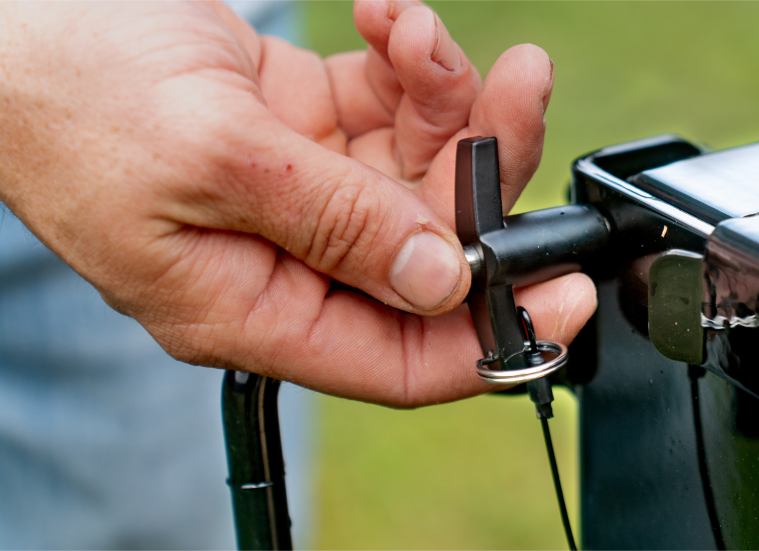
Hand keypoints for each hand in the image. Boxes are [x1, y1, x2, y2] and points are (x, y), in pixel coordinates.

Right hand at [0, 0, 594, 406]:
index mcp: (250, 307)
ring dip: (446, 95)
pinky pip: (389, 106)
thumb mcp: (211, 160)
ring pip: (423, 168)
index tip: (567, 293)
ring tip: (419, 33)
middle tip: (518, 91)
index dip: (493, 334)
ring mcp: (301, 191)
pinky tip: (386, 19)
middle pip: (432, 248)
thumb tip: (442, 281)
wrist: (17, 12)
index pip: (399, 359)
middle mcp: (286, 260)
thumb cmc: (71, 91)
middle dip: (484, 168)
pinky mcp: (304, 126)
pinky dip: (405, 62)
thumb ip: (337, 224)